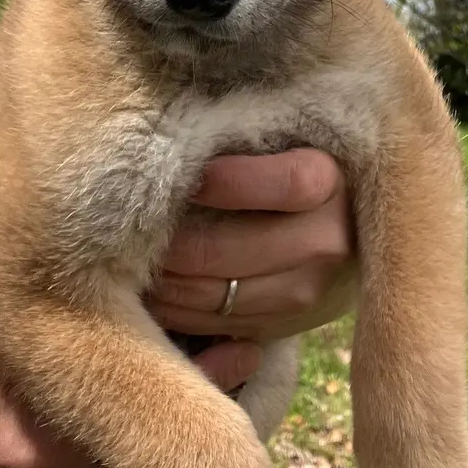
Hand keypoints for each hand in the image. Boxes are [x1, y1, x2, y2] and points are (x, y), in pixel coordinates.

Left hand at [146, 147, 356, 342]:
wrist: (335, 226)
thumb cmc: (287, 164)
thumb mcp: (282, 142)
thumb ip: (244, 140)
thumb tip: (180, 146)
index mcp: (330, 184)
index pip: (286, 184)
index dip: (230, 182)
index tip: (191, 176)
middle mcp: (326, 243)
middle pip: (232, 250)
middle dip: (174, 242)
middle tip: (134, 227)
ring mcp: (306, 292)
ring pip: (216, 295)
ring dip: (166, 280)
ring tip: (132, 260)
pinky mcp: (282, 327)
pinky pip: (214, 324)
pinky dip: (176, 309)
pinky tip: (152, 288)